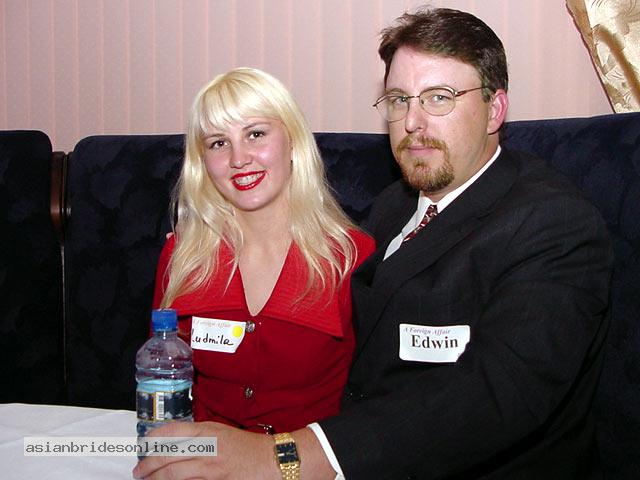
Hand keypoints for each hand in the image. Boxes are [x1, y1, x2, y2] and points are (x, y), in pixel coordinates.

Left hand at [132, 421, 278, 479]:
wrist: (271, 459)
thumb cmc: (248, 447)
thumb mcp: (221, 433)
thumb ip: (200, 436)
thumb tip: (175, 444)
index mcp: (207, 430)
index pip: (171, 431)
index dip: (152, 439)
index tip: (143, 447)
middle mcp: (206, 445)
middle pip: (167, 453)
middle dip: (148, 464)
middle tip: (139, 471)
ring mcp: (210, 464)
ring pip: (173, 471)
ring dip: (156, 477)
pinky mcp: (216, 479)